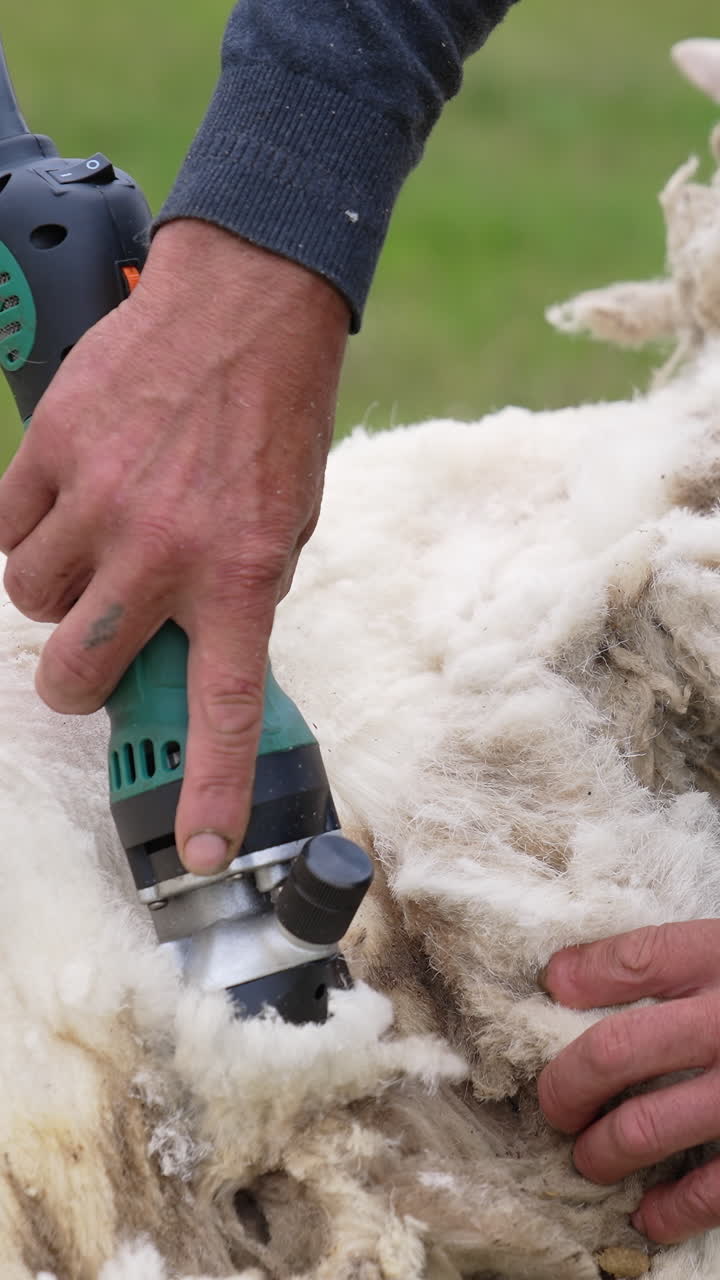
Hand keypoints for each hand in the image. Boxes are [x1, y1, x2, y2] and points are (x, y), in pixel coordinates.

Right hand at [0, 219, 348, 872]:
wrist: (245, 307)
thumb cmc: (273, 420)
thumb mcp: (285, 524)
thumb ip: (234, 594)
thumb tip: (186, 648)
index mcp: (240, 577)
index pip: (220, 711)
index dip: (208, 793)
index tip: (204, 850)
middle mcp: (164, 553)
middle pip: (75, 670)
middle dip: (74, 678)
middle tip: (92, 650)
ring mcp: (100, 503)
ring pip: (31, 599)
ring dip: (56, 590)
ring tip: (95, 545)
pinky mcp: (52, 452)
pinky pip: (8, 529)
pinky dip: (30, 529)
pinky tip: (70, 499)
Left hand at [538, 921, 719, 1243]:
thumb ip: (672, 959)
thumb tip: (567, 975)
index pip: (634, 959)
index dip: (579, 978)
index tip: (553, 990)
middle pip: (615, 1051)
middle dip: (566, 1085)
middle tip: (556, 1104)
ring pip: (646, 1128)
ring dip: (602, 1151)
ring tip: (589, 1157)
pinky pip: (711, 1189)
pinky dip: (671, 1210)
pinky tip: (650, 1213)